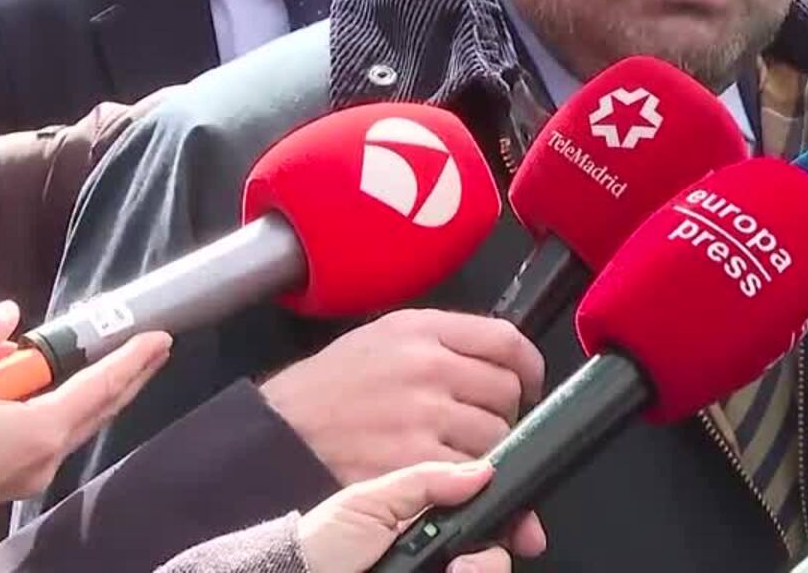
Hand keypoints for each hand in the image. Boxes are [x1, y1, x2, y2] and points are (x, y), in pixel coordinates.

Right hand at [0, 302, 169, 572]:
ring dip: (79, 388)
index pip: (103, 386)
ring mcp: (31, 474)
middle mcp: (47, 456)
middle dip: (127, 375)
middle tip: (152, 346)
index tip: (161, 338)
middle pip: (100, 407)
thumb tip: (7, 312)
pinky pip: (45, 435)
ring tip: (71, 354)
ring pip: (72, 422)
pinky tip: (20, 385)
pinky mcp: (11, 481)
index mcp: (42, 430)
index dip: (133, 359)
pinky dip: (46, 407)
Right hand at [261, 309, 544, 485]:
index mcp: (421, 329)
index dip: (528, 367)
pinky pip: (468, 472)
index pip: (506, 340)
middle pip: (506, 391)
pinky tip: (442, 472)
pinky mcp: (411, 461)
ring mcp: (420, 416)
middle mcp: (426, 367)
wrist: (279, 431)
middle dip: (506, 412)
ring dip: (487, 448)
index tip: (527, 383)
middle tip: (482, 422)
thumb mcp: (384, 340)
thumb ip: (448, 347)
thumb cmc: (329, 388)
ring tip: (456, 448)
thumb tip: (511, 371)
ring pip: (494, 435)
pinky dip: (465, 478)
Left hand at [297, 460, 545, 572]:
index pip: (485, 518)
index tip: (526, 532)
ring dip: (482, 570)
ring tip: (454, 571)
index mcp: (426, 521)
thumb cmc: (322, 545)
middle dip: (496, 555)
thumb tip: (482, 468)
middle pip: (494, 552)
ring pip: (485, 571)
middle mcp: (437, 554)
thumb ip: (425, 480)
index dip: (512, 522)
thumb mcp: (371, 499)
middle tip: (472, 561)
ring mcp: (435, 572)